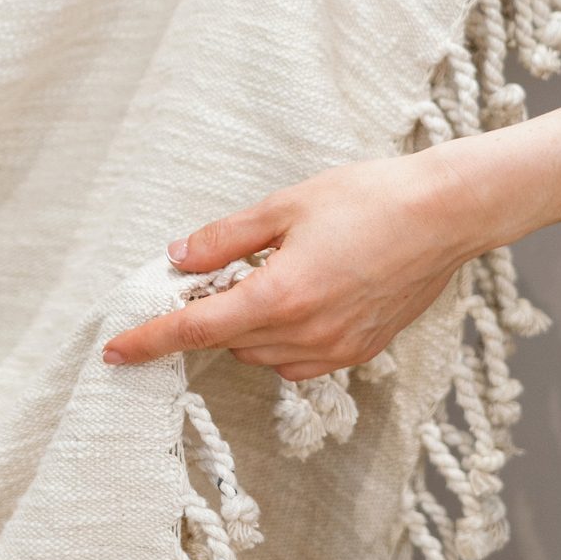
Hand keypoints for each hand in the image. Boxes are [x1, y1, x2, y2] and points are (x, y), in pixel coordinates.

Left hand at [102, 154, 482, 380]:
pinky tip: (296, 301)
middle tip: (213, 274)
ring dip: (246, 327)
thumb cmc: (369, 198)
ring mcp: (338, 347)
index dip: (149, 340)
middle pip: (228, 341)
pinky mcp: (362, 350)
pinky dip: (281, 340)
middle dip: (210, 314)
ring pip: (263, 354)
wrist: (447, 213)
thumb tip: (177, 258)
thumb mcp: (284, 206)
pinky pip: (300, 361)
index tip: (114, 351)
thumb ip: (224, 238)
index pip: (196, 329)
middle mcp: (308, 332)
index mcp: (281, 295)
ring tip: (266, 277)